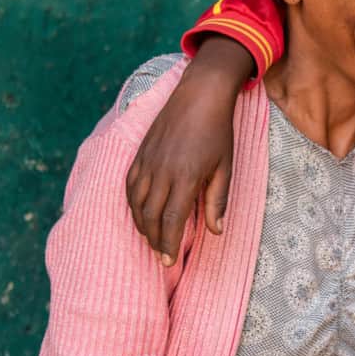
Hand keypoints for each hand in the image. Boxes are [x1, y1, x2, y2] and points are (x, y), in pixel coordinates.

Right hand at [125, 36, 251, 265]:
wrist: (200, 94)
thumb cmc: (218, 131)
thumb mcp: (225, 166)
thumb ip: (218, 199)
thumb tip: (216, 231)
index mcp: (185, 176)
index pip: (170, 219)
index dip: (167, 243)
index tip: (168, 261)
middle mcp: (161, 171)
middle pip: (150, 215)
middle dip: (153, 239)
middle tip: (160, 255)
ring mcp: (147, 160)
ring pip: (135, 202)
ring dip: (141, 224)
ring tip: (151, 238)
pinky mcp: (140, 153)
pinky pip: (129, 185)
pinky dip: (131, 203)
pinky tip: (139, 213)